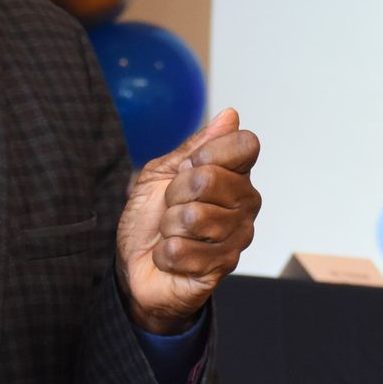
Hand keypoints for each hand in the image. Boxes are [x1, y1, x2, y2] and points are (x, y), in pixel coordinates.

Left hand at [117, 108, 261, 333]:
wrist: (137, 268)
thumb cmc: (150, 219)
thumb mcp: (161, 174)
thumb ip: (195, 146)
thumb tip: (230, 116)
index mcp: (234, 175)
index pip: (245, 145)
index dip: (209, 152)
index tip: (187, 167)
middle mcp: (245, 203)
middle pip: (210, 178)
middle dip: (175, 193)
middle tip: (172, 207)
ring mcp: (238, 236)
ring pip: (194, 216)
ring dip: (168, 226)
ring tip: (172, 233)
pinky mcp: (224, 266)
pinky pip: (183, 250)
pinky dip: (165, 254)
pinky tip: (172, 256)